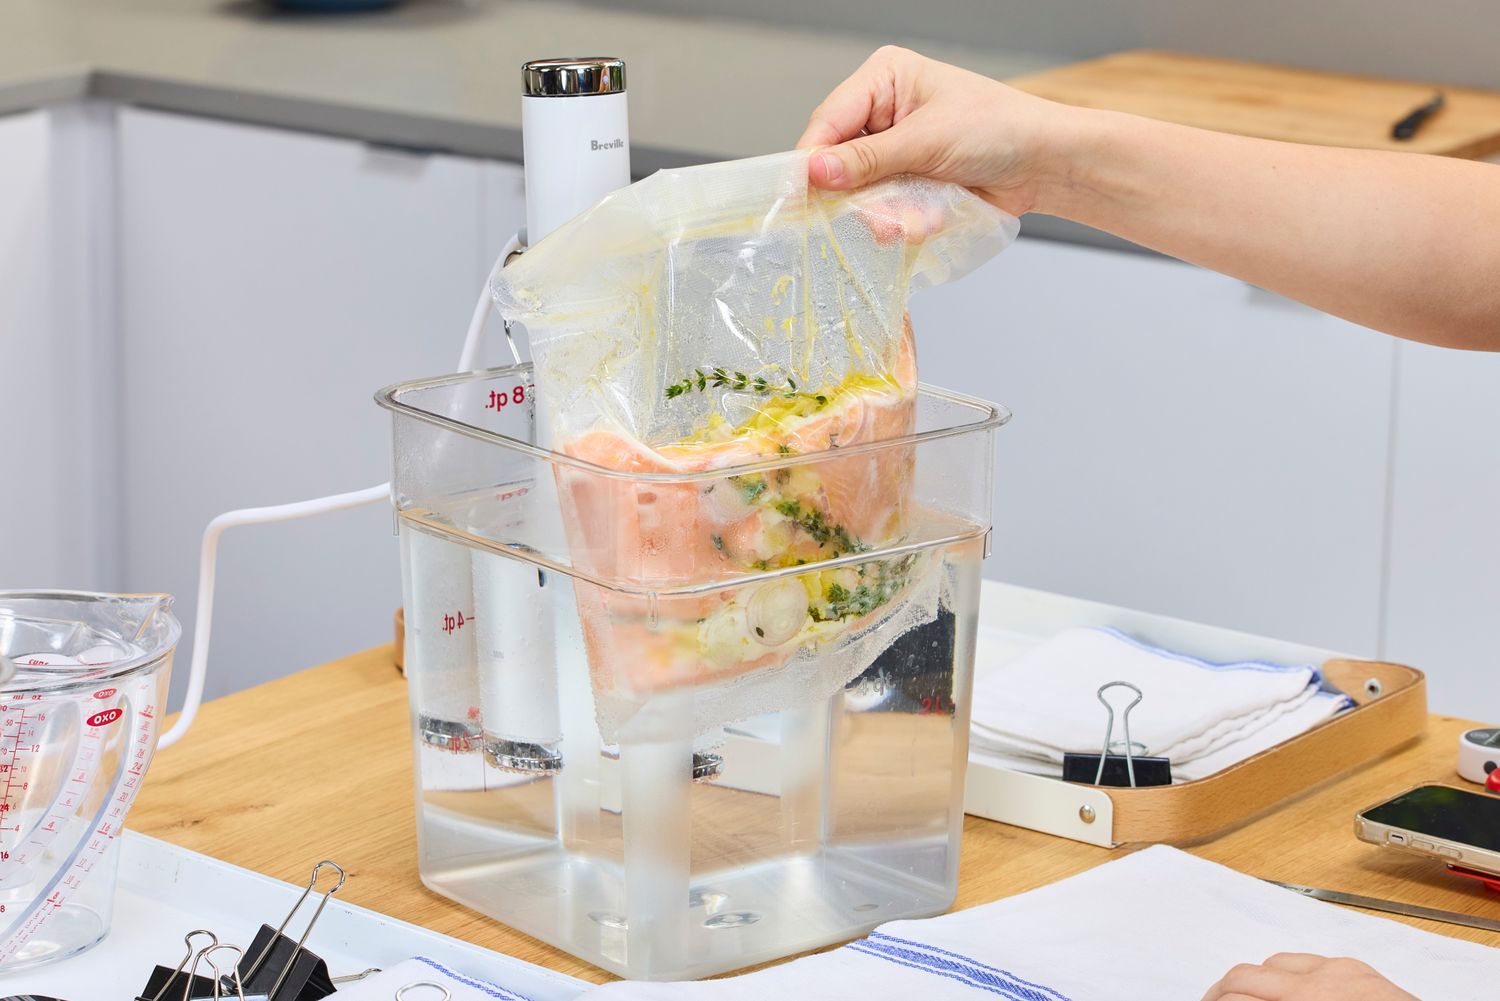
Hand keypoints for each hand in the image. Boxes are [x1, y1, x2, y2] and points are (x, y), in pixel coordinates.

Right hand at [795, 45, 1080, 214]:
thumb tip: (816, 172)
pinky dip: (902, 220)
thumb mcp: (926, 140)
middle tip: (874, 218)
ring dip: (885, 213)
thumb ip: (867, 159)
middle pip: (837, 161)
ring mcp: (893, 151)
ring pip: (859, 192)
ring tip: (913, 221)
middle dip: (857, 195)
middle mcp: (882, 112)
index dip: (811, 160)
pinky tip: (926, 220)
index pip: (828, 120)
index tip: (800, 196)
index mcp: (883, 79)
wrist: (1044, 164)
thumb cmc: (998, 130)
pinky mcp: (906, 183)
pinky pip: (884, 208)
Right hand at [1200, 953, 1420, 1000]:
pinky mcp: (1359, 969)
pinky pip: (1310, 960)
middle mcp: (1320, 984)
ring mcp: (1341, 973)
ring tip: (1246, 997)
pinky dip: (1290, 973)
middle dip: (1222, 991)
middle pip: (1246, 975)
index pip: (1237, 998)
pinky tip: (1289, 990)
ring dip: (1255, 979)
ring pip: (1275, 962)